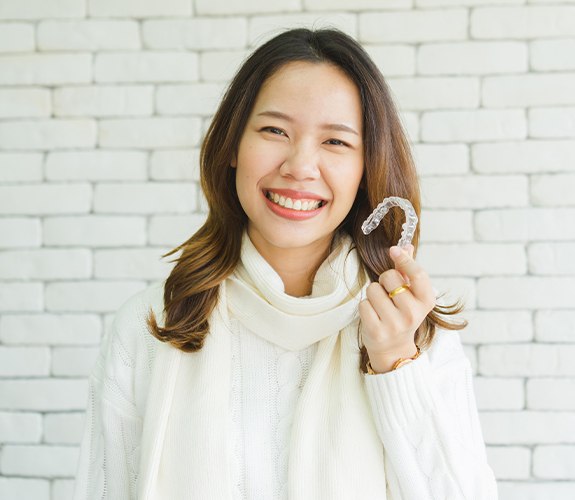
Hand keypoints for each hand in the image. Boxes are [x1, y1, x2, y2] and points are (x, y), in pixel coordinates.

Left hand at [359, 244, 435, 372]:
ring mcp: (394, 324)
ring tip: (380, 307)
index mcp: (426, 302)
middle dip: (384, 281)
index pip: (418, 274)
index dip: (405, 259)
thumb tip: (406, 245)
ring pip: (373, 289)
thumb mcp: (411, 295)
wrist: (394, 349)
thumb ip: (408, 270)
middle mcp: (412, 314)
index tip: (393, 250)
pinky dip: (365, 307)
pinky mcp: (376, 331)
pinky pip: (363, 304)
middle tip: (388, 294)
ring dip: (373, 294)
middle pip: (389, 277)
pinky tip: (373, 315)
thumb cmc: (402, 315)